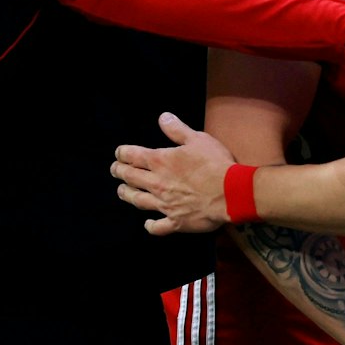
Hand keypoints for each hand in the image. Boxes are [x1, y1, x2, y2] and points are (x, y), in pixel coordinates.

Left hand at [112, 113, 236, 234]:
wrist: (230, 193)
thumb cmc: (215, 163)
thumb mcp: (197, 139)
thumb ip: (177, 130)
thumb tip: (162, 117)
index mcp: (161, 161)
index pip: (133, 156)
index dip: (123, 153)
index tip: (119, 152)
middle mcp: (157, 183)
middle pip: (130, 178)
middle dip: (120, 172)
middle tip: (115, 169)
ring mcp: (164, 204)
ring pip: (138, 200)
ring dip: (127, 195)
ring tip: (121, 191)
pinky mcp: (175, 221)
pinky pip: (158, 226)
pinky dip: (151, 226)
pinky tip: (147, 223)